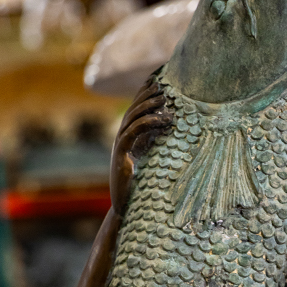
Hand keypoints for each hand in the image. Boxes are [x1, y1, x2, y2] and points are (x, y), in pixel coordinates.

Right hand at [110, 80, 171, 215]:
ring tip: (164, 99)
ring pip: (132, 118)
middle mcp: (121, 138)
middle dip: (147, 96)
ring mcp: (119, 145)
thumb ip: (153, 139)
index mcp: (128, 137)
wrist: (126, 204)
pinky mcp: (120, 154)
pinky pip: (132, 133)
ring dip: (148, 106)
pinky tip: (161, 119)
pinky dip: (147, 123)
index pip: (136, 110)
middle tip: (163, 87)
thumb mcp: (150, 156)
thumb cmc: (141, 183)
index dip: (144, 95)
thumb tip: (167, 121)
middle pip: (133, 110)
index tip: (158, 83)